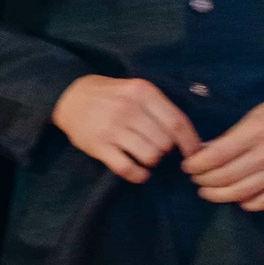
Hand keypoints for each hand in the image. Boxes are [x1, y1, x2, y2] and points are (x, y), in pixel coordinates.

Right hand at [53, 73, 199, 182]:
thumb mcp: (135, 89)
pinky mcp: (99, 146)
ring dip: (152, 161)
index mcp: (142, 92)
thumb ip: (159, 107)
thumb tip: (188, 136)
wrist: (69, 97)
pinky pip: (128, 169)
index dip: (190, 142)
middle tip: (157, 147)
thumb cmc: (110, 95)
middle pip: (165, 143)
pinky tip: (139, 171)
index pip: (177, 122)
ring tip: (145, 156)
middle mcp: (128, 109)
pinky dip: (139, 175)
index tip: (195, 153)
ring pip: (150, 156)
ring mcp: (112, 128)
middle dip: (166, 150)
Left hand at [182, 87, 263, 211]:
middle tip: (196, 181)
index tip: (188, 166)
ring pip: (243, 192)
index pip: (217, 155)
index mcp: (256, 130)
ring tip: (209, 193)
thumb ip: (235, 133)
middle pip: (226, 176)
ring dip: (220, 195)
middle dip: (204, 181)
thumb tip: (207, 150)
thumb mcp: (259, 111)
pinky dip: (251, 204)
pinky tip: (240, 202)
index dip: (197, 164)